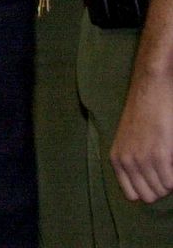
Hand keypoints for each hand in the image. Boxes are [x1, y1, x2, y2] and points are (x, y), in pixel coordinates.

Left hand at [110, 69, 172, 202]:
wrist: (151, 88)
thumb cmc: (144, 113)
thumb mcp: (130, 140)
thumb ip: (133, 162)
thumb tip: (147, 186)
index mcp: (117, 159)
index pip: (133, 195)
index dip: (148, 189)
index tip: (156, 174)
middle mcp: (126, 161)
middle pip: (150, 196)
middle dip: (162, 186)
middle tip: (166, 166)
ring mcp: (142, 159)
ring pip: (163, 190)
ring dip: (170, 179)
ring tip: (168, 157)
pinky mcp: (159, 155)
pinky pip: (172, 183)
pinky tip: (172, 156)